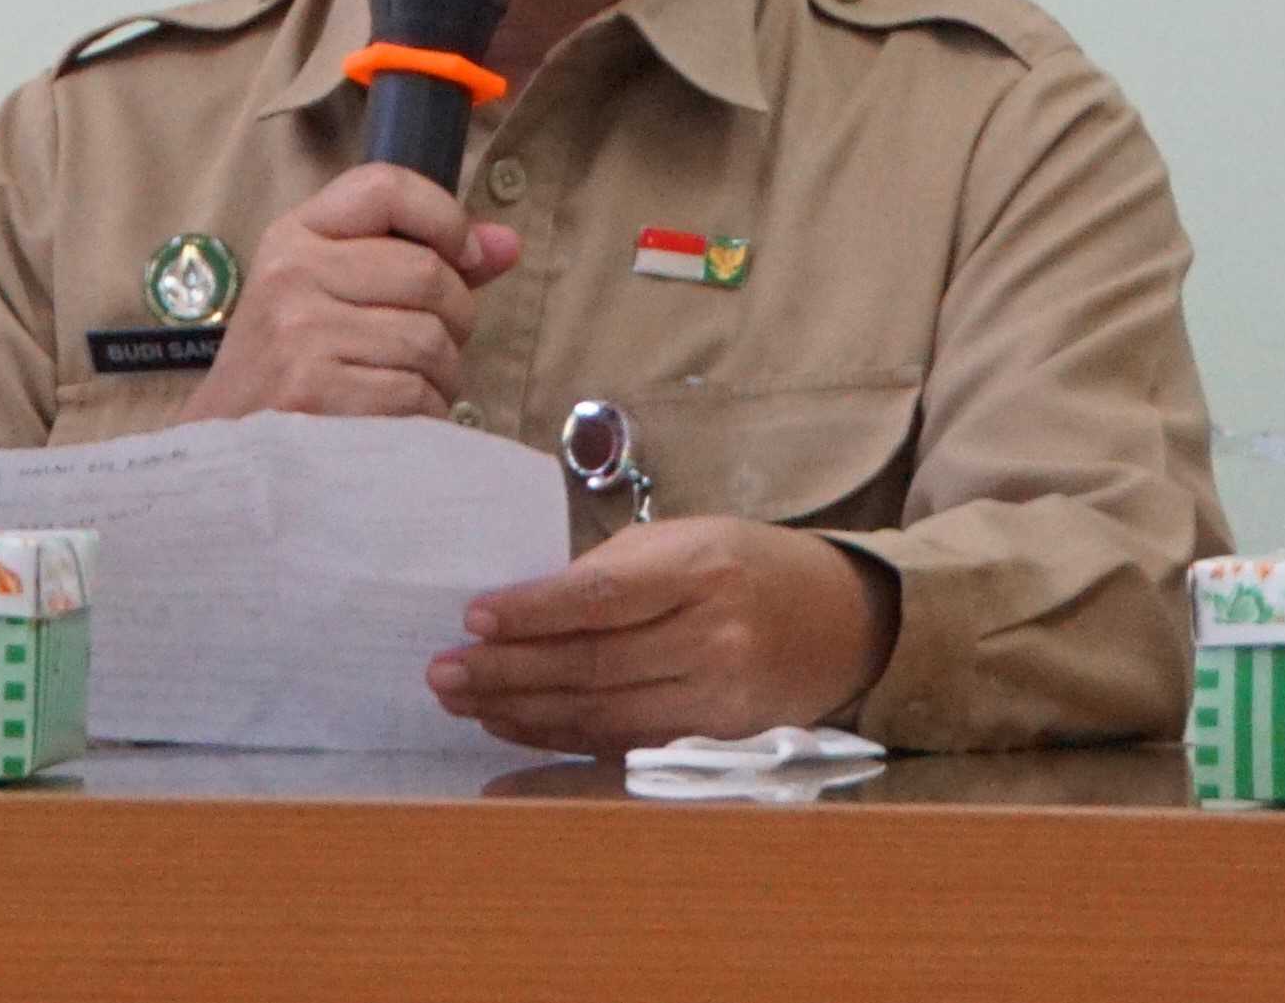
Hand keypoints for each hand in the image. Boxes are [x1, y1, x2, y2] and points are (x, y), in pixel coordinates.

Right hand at [191, 166, 519, 422]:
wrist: (225, 453)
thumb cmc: (289, 366)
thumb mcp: (333, 292)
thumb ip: (421, 259)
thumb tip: (507, 243)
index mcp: (296, 236)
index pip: (385, 187)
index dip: (445, 217)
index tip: (465, 257)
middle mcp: (294, 276)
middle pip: (428, 273)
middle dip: (457, 316)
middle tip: (438, 343)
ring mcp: (301, 336)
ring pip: (431, 341)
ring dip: (443, 374)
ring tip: (411, 385)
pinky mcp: (316, 395)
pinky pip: (416, 394)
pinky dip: (425, 413)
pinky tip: (397, 419)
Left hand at [429, 519, 896, 755]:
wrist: (842, 622)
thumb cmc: (746, 566)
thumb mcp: (689, 540)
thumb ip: (614, 573)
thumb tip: (522, 611)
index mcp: (705, 568)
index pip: (604, 598)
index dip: (534, 612)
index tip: (473, 617)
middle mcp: (717, 636)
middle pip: (595, 664)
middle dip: (508, 672)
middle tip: (443, 672)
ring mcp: (721, 698)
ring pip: (603, 713)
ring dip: (522, 711)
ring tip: (462, 700)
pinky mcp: (719, 743)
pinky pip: (624, 744)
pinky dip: (561, 738)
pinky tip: (513, 726)